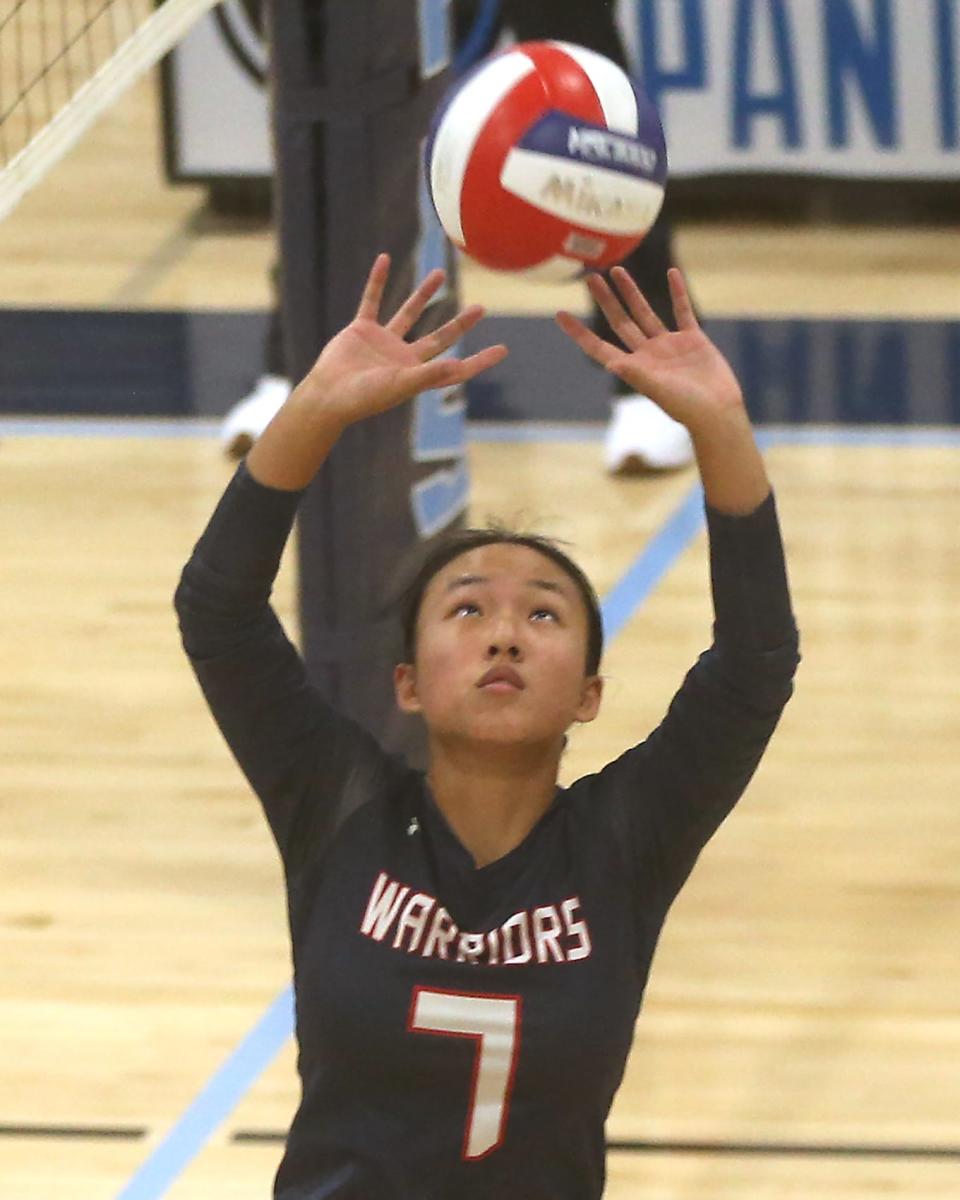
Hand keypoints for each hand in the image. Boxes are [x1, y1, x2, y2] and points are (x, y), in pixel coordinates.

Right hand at [297, 253, 507, 427]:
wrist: (327, 395)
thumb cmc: (363, 398)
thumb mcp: (399, 386)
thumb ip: (428, 375)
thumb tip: (458, 364)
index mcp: (417, 375)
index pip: (456, 367)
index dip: (479, 360)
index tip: (502, 350)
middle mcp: (404, 357)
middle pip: (440, 337)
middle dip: (460, 324)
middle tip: (481, 308)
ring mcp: (383, 342)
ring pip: (409, 313)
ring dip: (423, 294)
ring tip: (439, 274)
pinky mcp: (362, 330)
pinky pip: (372, 299)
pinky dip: (377, 281)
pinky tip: (385, 260)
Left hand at [555, 267, 742, 433]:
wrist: (718, 412)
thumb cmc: (686, 407)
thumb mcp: (658, 390)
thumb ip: (636, 374)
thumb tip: (610, 363)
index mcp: (634, 367)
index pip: (599, 347)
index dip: (579, 332)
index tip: (559, 314)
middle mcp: (648, 354)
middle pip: (620, 322)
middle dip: (605, 300)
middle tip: (590, 277)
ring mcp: (669, 346)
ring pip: (646, 312)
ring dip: (632, 292)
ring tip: (617, 270)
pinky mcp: (692, 340)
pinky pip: (682, 311)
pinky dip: (678, 292)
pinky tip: (672, 273)